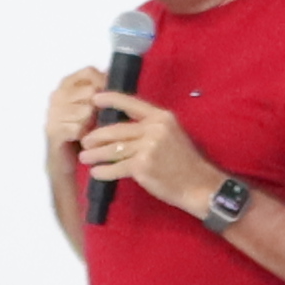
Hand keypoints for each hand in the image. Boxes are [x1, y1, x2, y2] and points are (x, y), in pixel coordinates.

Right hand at [45, 67, 109, 162]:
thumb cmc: (82, 132)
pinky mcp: (53, 130)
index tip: (113, 95)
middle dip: (99, 107)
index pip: (89, 72)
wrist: (65, 161)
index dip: (105, 81)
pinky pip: (78, 128)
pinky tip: (82, 140)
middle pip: (90, 91)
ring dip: (92, 124)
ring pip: (86, 111)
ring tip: (90, 131)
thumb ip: (101, 92)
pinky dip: (85, 136)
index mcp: (66, 85)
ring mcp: (53, 113)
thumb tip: (118, 76)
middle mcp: (57, 96)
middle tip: (99, 120)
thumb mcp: (93, 108)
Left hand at [73, 94, 226, 217]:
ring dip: (96, 154)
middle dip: (97, 135)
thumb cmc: (186, 163)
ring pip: (113, 149)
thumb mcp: (173, 135)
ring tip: (85, 157)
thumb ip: (151, 128)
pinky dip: (104, 171)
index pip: (131, 103)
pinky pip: (117, 167)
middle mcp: (154, 129)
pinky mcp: (142, 166)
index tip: (96, 98)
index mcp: (162, 117)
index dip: (111, 99)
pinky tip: (96, 173)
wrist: (199, 185)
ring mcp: (147, 147)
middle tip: (85, 140)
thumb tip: (125, 129)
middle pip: (116, 129)